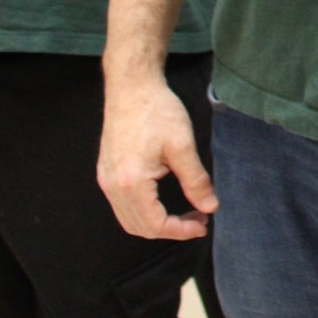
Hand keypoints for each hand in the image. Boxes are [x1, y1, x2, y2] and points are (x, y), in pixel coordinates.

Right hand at [98, 78, 217, 240]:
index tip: (203, 225)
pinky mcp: (107, 172)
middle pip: (140, 227)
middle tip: (199, 218)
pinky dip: (144, 211)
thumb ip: (196, 180)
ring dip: (157, 222)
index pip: (155, 224)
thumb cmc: (157, 111)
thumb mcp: (183, 146)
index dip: (180, 231)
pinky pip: (123, 205)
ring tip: (186, 211)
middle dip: (171, 229)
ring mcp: (106, 180)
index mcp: (131, 182)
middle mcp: (112, 186)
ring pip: (130, 219)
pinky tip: (165, 200)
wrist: (132, 87)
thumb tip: (210, 207)